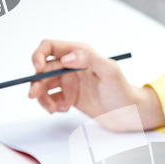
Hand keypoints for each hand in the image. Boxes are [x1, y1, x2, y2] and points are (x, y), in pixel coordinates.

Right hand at [29, 40, 164, 130]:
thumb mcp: (110, 72)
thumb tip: (67, 57)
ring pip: (44, 86)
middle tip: (34, 95)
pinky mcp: (70, 97)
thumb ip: (89, 59)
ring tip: (53, 109)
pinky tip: (63, 109)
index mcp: (80, 54)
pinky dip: (52, 104)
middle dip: (36, 82)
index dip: (39, 55)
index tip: (37, 69)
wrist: (130, 115)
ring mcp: (70, 82)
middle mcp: (72, 66)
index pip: (50, 47)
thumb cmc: (123, 92)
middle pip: (43, 69)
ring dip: (42, 97)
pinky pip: (52, 99)